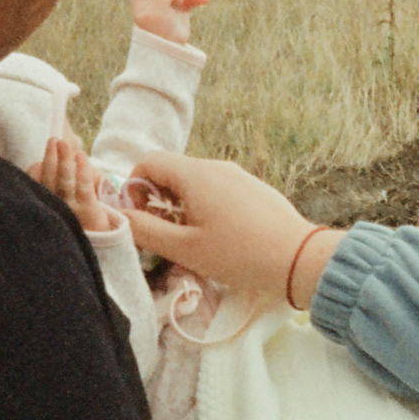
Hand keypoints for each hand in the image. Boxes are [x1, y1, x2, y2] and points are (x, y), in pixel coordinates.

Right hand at [29, 137, 113, 232]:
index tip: (40, 155)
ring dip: (63, 160)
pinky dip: (81, 169)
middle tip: (52, 139)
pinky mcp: (87, 210)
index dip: (37, 169)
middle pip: (49, 180)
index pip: (36, 185)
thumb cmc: (75, 229)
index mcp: (45, 209)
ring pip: (64, 181)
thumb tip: (45, 169)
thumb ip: (52, 194)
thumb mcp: (59, 214)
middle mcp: (53, 209)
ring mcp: (70, 209)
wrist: (94, 252)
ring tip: (63, 142)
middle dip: (50, 158)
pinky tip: (81, 156)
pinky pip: (82, 186)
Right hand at [123, 153, 341, 302]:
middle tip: (166, 235)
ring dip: (181, 206)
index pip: (148, 160)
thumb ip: (146, 230)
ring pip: (195, 182)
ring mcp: (238, 175)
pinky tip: (220, 237)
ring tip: (193, 240)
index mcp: (196, 174)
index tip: (143, 218)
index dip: (134, 187)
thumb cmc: (238, 255)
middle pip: (171, 171)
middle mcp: (216, 166)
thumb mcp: (185, 248)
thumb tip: (118, 216)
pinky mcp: (254, 189)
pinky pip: (218, 189)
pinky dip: (205, 207)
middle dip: (158, 200)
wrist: (299, 259)